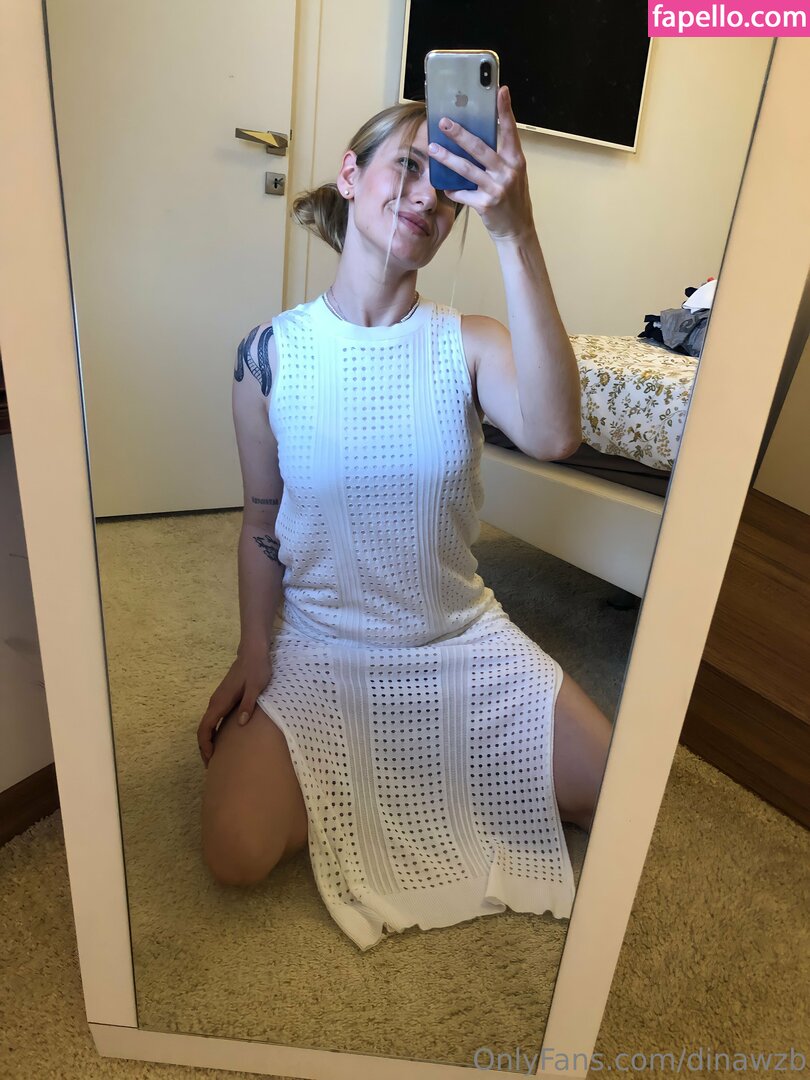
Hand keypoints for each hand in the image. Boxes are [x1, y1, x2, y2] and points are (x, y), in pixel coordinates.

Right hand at [197, 647, 272, 766]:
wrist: (253, 652)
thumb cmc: (257, 668)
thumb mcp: (256, 687)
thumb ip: (248, 704)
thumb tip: (240, 724)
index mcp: (221, 701)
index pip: (205, 727)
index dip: (205, 745)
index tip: (210, 759)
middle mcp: (215, 702)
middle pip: (203, 728)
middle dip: (205, 747)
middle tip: (211, 764)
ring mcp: (219, 699)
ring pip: (208, 724)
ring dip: (209, 740)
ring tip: (217, 756)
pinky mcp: (224, 698)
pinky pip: (214, 719)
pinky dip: (214, 731)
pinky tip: (223, 739)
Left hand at [427, 85, 533, 243]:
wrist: (517, 230)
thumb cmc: (512, 199)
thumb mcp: (513, 174)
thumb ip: (500, 157)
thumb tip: (477, 137)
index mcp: (516, 161)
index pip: (510, 131)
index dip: (505, 110)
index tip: (500, 91)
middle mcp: (508, 172)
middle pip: (481, 148)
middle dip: (460, 134)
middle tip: (444, 122)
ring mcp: (497, 189)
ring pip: (468, 169)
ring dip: (448, 158)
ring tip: (433, 149)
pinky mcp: (486, 204)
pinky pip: (463, 193)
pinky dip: (453, 189)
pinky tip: (444, 185)